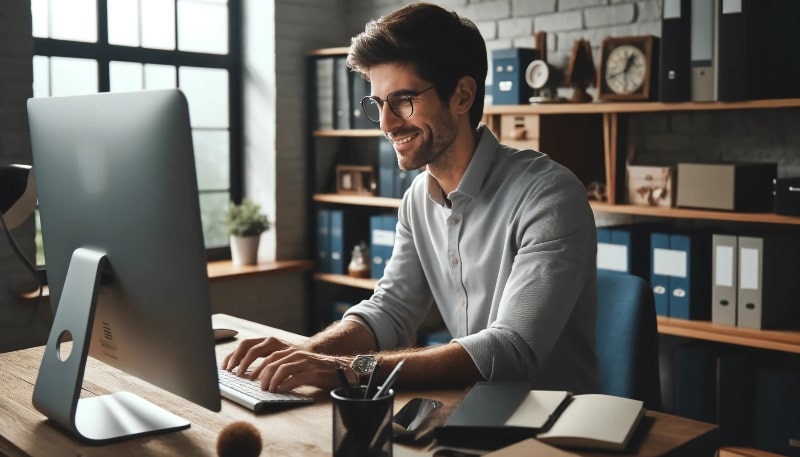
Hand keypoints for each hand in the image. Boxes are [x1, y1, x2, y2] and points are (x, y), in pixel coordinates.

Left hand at [221, 336, 344, 392]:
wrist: (337, 368)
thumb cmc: (310, 367)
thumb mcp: (290, 362)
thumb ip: (274, 364)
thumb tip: (252, 376)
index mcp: (281, 346)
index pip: (253, 345)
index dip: (238, 356)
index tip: (228, 367)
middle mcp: (290, 351)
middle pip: (265, 356)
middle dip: (251, 369)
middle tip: (245, 380)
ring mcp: (301, 360)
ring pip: (278, 367)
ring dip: (268, 380)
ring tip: (264, 389)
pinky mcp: (311, 371)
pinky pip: (293, 378)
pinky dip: (283, 385)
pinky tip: (278, 390)